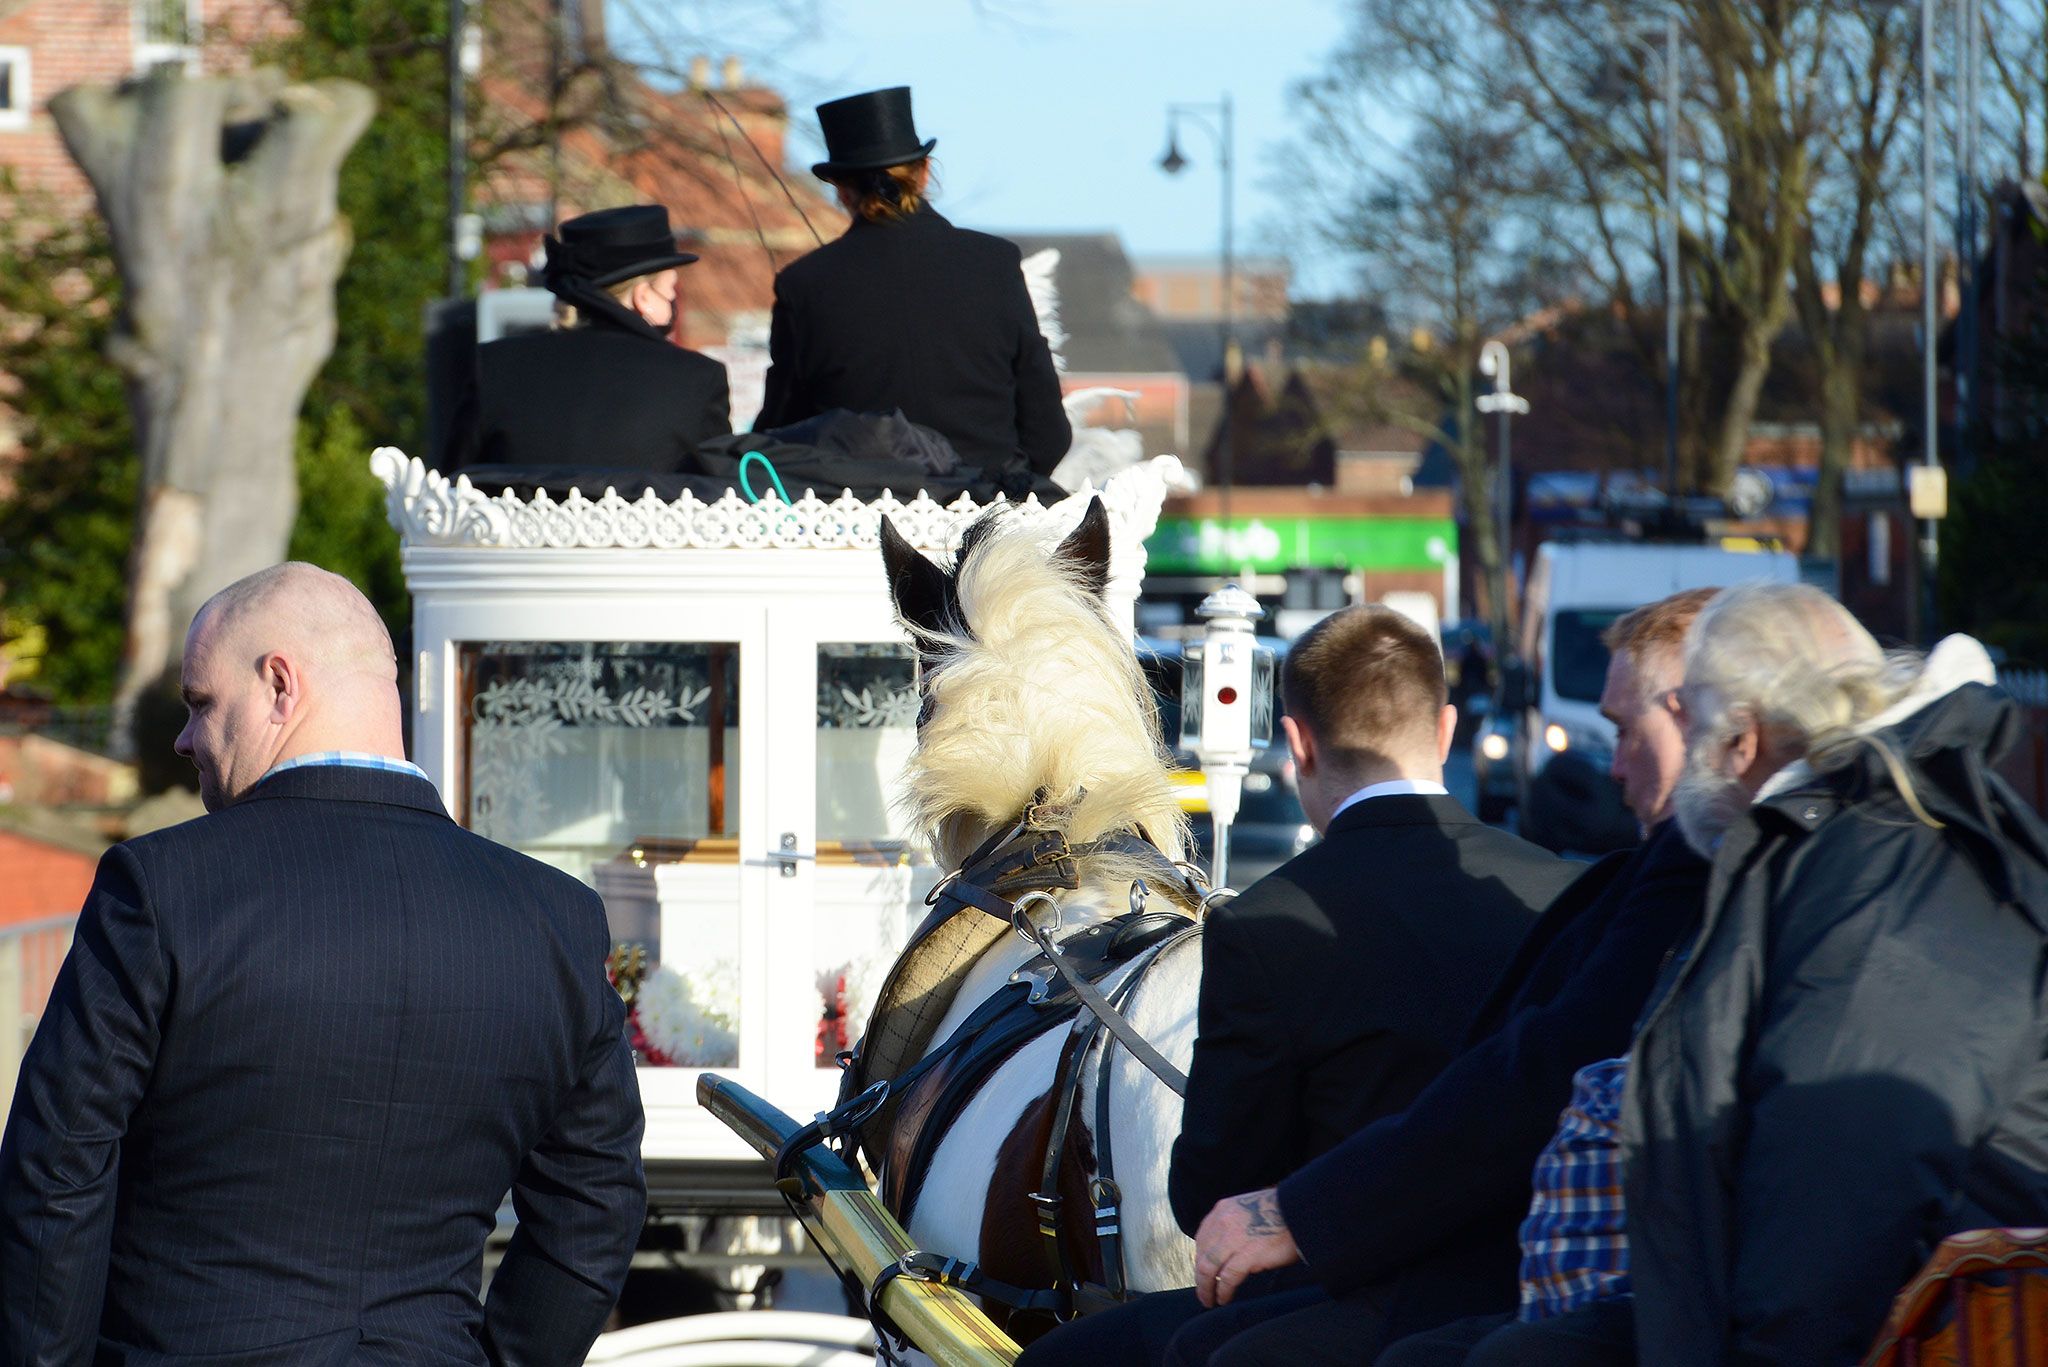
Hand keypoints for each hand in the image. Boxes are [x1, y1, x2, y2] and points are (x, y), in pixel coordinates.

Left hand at [1193, 1187, 1299, 1306]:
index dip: (1199, 1259)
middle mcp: (1223, 1222)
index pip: (1202, 1239)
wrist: (1299, 1212)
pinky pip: (1228, 1278)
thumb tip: (1223, 1251)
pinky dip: (1223, 1291)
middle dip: (1200, 1278)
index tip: (1202, 1272)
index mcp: (1222, 1210)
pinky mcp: (1248, 1254)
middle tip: (1203, 1292)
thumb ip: (1232, 1226)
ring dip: (1206, 1288)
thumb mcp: (1246, 1210)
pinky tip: (1224, 1298)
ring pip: (1209, 1268)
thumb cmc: (1279, 1214)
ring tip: (1209, 1300)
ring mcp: (1234, 1238)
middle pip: (1202, 1256)